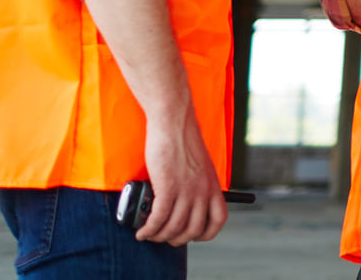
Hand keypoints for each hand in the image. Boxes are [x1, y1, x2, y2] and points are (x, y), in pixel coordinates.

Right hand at [138, 105, 225, 244]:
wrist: (174, 121)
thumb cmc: (182, 140)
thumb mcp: (200, 165)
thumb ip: (197, 183)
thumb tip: (185, 201)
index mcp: (213, 185)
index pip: (218, 220)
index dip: (206, 233)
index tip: (192, 236)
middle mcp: (203, 190)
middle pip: (193, 229)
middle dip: (177, 239)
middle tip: (164, 237)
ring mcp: (186, 189)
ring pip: (174, 227)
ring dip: (159, 236)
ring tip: (149, 234)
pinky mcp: (168, 186)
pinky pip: (158, 219)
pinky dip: (148, 230)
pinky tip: (142, 231)